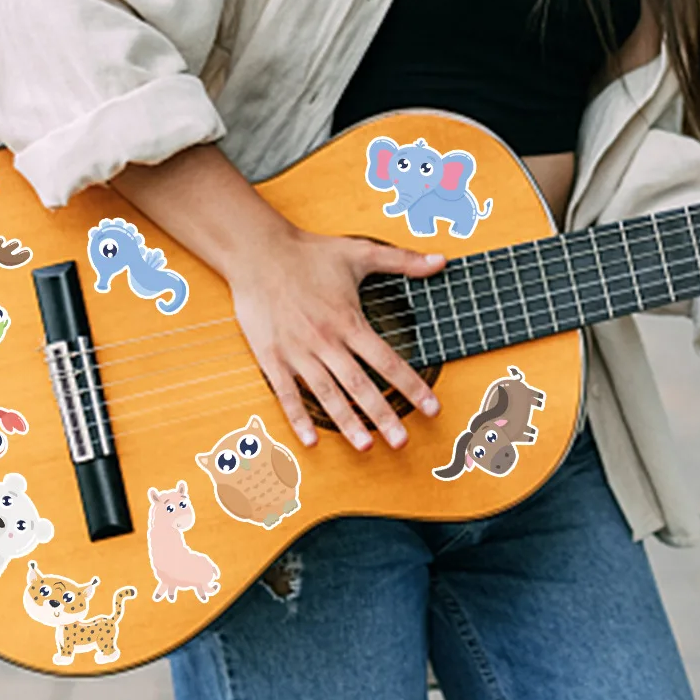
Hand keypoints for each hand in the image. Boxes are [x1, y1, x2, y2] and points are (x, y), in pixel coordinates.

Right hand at [227, 227, 443, 451]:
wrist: (258, 253)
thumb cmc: (310, 252)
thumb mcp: (361, 251)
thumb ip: (403, 261)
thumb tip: (441, 261)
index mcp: (349, 321)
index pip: (387, 361)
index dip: (412, 386)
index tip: (432, 407)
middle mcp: (325, 342)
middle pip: (360, 386)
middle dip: (383, 415)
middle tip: (403, 442)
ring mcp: (298, 352)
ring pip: (327, 395)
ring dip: (347, 423)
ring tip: (366, 447)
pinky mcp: (272, 357)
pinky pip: (286, 393)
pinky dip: (298, 418)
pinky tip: (311, 440)